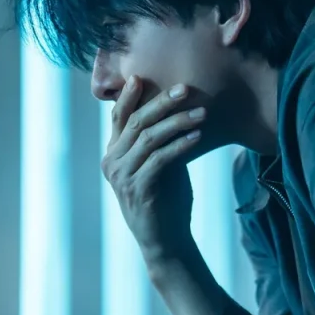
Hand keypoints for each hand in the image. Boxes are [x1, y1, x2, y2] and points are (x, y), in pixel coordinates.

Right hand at [101, 75, 206, 265]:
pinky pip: (161, 159)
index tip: (142, 75)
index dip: (129, 95)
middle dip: (162, 102)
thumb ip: (158, 140)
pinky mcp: (140, 189)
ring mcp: (124, 176)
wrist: (166, 239)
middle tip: (185, 88)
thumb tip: (175, 108)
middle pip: (136, 121)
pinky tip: (197, 136)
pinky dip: (180, 145)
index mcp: (114, 153)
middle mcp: (113, 162)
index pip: (118, 116)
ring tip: (202, 112)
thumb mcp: (159, 163)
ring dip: (178, 122)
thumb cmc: (166, 197)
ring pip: (149, 137)